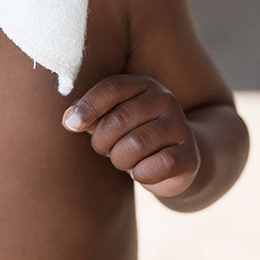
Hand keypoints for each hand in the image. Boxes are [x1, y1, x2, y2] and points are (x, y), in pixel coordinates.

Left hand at [61, 75, 199, 197]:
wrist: (178, 158)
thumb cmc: (134, 134)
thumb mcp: (111, 119)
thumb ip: (89, 116)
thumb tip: (70, 120)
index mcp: (143, 85)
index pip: (111, 88)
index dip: (88, 106)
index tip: (71, 125)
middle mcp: (165, 100)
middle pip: (118, 120)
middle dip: (102, 142)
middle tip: (106, 150)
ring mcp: (180, 126)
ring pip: (134, 145)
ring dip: (121, 160)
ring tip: (125, 160)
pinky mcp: (189, 156)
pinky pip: (153, 167)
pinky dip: (141, 175)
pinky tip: (143, 171)